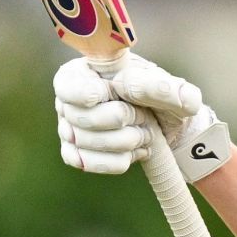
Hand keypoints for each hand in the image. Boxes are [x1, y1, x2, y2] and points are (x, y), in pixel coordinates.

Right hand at [53, 51, 233, 183]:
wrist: (164, 128)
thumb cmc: (161, 99)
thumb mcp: (169, 88)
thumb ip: (165, 88)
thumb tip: (160, 94)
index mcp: (82, 72)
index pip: (68, 86)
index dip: (86, 93)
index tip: (107, 93)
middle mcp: (67, 100)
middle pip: (83, 118)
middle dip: (122, 119)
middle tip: (143, 115)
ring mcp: (67, 128)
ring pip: (86, 143)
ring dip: (125, 141)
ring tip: (144, 132)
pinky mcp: (74, 154)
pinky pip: (87, 163)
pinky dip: (117, 160)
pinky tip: (134, 151)